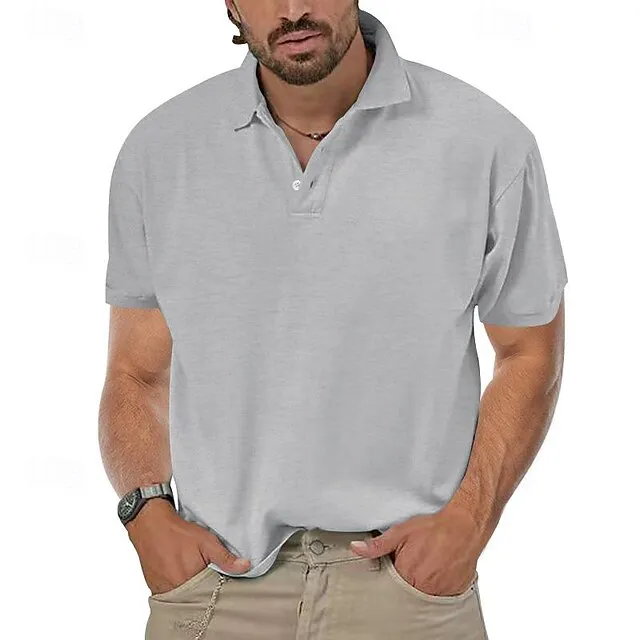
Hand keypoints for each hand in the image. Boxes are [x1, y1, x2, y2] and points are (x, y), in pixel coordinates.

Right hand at [125, 498, 250, 594]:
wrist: (150, 525)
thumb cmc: (178, 532)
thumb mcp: (207, 541)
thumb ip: (225, 557)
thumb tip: (245, 567)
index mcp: (191, 581)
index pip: (211, 593)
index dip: (219, 585)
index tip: (222, 576)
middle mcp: (176, 590)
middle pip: (197, 596)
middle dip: (205, 587)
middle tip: (205, 569)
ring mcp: (164, 590)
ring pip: (184, 596)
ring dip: (190, 587)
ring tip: (191, 569)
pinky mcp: (155, 588)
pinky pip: (171, 593)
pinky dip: (178, 586)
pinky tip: (180, 572)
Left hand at [349, 505, 482, 596]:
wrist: (465, 526)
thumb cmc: (433, 528)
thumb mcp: (400, 532)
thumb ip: (377, 545)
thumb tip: (356, 548)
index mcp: (406, 575)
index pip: (390, 585)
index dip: (393, 572)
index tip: (397, 563)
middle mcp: (423, 588)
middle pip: (407, 590)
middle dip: (407, 578)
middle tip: (415, 560)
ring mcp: (440, 592)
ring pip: (424, 594)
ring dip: (423, 582)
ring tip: (428, 563)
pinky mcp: (454, 593)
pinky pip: (441, 594)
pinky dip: (438, 584)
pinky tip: (439, 568)